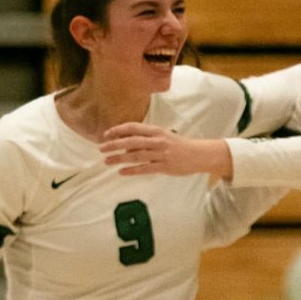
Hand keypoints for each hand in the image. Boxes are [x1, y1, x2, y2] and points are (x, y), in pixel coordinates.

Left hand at [100, 123, 233, 179]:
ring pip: (136, 155)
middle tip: (101, 148)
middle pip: (131, 141)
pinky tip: (122, 172)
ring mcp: (161, 154)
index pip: (133, 128)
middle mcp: (157, 141)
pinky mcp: (165, 166)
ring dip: (119, 158)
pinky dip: (132, 170)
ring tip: (107, 161)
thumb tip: (126, 144)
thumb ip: (146, 138)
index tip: (106, 134)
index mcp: (156, 131)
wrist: (199, 154)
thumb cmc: (179, 145)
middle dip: (114, 144)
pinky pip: (145, 168)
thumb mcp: (163, 136)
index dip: (118, 130)